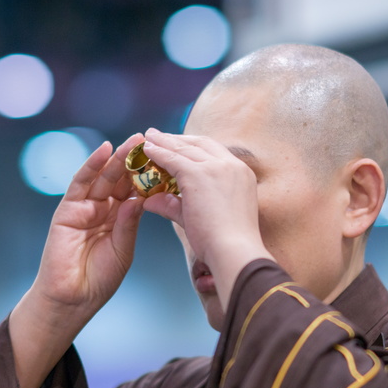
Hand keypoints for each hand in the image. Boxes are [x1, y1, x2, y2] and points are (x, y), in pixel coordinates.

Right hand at [32, 134, 144, 315]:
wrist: (73, 299)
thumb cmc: (100, 279)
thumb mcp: (123, 249)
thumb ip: (129, 223)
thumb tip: (140, 197)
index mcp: (119, 218)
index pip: (136, 190)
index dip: (150, 175)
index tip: (168, 159)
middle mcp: (103, 209)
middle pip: (121, 179)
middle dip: (136, 160)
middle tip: (153, 141)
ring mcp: (85, 207)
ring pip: (104, 177)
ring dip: (118, 158)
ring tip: (135, 141)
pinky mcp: (68, 209)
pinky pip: (80, 183)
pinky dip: (91, 165)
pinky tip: (104, 150)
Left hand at [141, 128, 271, 306]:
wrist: (234, 253)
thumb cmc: (223, 244)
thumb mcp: (199, 217)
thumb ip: (174, 205)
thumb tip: (149, 200)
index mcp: (241, 174)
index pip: (214, 152)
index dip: (193, 147)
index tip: (177, 145)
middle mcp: (232, 166)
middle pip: (200, 144)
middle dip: (177, 139)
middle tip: (158, 135)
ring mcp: (217, 167)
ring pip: (186, 148)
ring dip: (165, 141)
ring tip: (148, 137)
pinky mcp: (199, 174)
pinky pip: (173, 158)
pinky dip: (158, 152)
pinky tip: (146, 150)